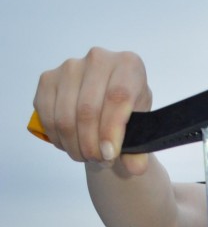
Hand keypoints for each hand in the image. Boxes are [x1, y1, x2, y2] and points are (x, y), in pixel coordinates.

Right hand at [33, 48, 152, 174]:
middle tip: (100, 161)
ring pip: (65, 116)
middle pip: (88, 110)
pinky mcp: (48, 79)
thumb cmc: (128, 110)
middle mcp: (98, 59)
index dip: (111, 130)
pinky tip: (71, 145)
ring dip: (74, 146)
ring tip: (88, 156)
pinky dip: (58, 138)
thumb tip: (135, 168)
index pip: (117, 97)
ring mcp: (70, 67)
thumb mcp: (141, 128)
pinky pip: (47, 116)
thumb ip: (139, 149)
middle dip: (92, 145)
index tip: (109, 155)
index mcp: (128, 65)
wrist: (106, 102)